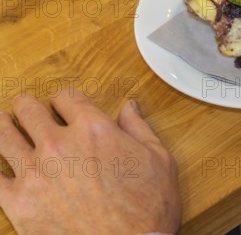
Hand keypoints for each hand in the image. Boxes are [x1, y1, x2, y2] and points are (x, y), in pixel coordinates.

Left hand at [0, 90, 180, 234]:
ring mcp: (35, 173)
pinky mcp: (18, 203)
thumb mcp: (159, 160)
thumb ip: (139, 127)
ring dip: (4, 125)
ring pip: (2, 134)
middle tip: (28, 109)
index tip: (65, 105)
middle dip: (28, 106)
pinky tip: (0, 166)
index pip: (66, 97)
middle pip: (29, 109)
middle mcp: (60, 144)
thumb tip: (129, 107)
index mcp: (94, 129)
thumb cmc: (148, 209)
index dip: (66, 99)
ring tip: (6, 126)